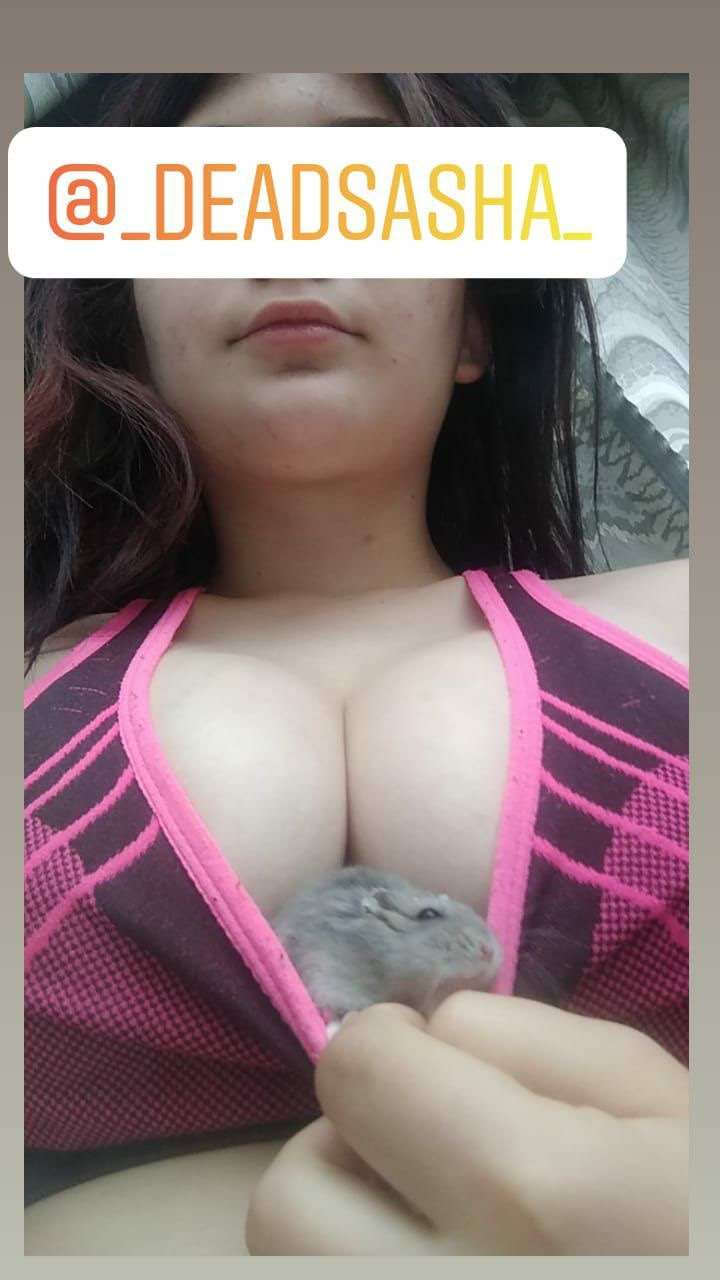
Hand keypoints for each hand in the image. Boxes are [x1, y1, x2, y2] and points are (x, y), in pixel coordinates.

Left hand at [245, 995, 687, 1254]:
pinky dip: (357, 1259)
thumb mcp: (647, 1088)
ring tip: (423, 1212)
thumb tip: (418, 1033)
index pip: (357, 1072)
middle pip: (289, 1198)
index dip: (386, 1040)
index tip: (422, 1052)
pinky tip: (426, 1252)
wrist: (699, 1276)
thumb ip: (520, 1036)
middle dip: (345, 1145)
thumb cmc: (694, 1201)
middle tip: (418, 1144)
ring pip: (292, 1263)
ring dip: (338, 1220)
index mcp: (527, 1192)